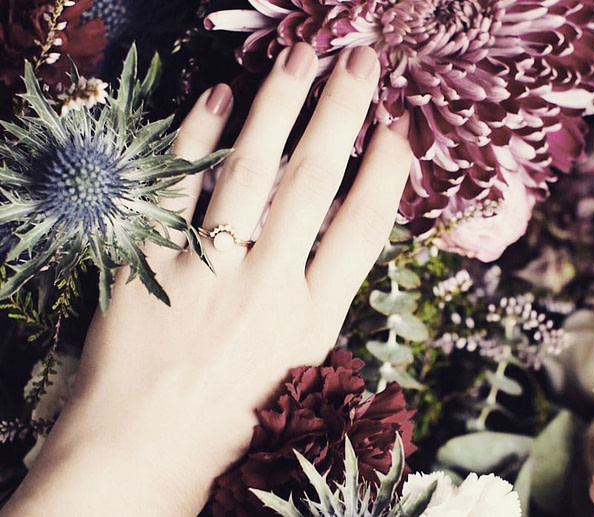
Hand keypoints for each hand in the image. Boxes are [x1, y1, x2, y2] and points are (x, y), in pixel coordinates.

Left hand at [1, 43, 411, 515]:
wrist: (144, 449)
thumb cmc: (235, 415)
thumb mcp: (299, 362)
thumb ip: (320, 294)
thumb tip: (340, 226)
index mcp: (312, 319)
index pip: (363, 227)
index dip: (386, 170)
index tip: (399, 127)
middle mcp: (266, 287)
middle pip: (314, 182)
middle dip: (341, 114)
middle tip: (361, 61)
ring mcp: (207, 272)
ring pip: (251, 170)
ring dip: (279, 105)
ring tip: (302, 56)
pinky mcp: (149, 264)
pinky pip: (176, 187)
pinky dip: (196, 137)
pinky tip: (219, 96)